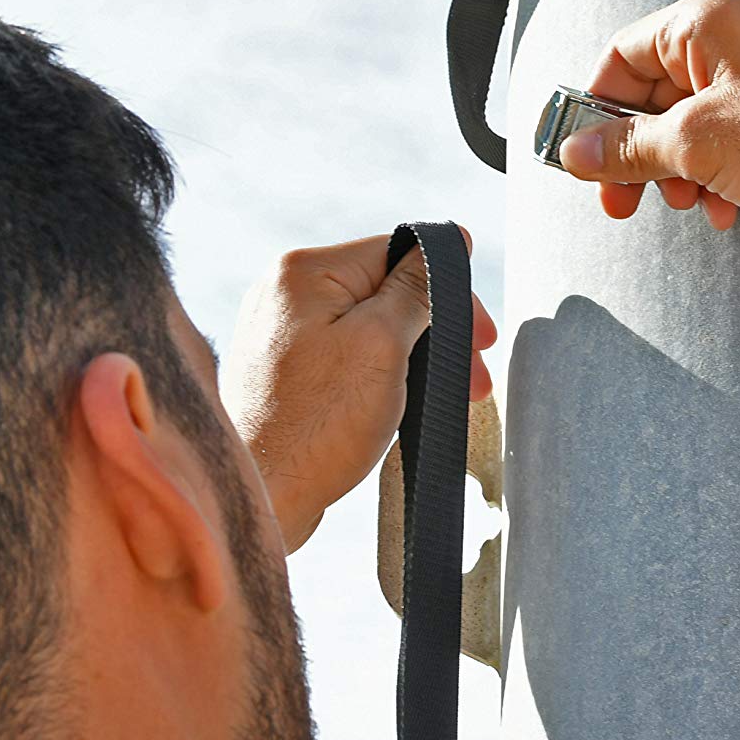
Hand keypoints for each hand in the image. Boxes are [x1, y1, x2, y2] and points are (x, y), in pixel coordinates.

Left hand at [222, 231, 495, 550]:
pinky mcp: (284, 371)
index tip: (478, 338)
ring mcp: (280, 333)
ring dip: (414, 357)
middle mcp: (283, 292)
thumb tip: (448, 241)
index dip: (448, 292)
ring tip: (441, 398)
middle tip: (472, 377)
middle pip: (386, 290)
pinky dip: (382, 375)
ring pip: (370, 326)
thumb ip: (417, 289)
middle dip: (436, 331)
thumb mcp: (382, 344)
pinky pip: (348, 355)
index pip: (398, 253)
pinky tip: (401, 404)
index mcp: (302, 272)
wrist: (261, 498)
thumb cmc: (315, 426)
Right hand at [554, 0, 739, 232]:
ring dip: (680, 173)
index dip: (594, 109)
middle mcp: (734, 39)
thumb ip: (630, 147)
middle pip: (654, 95)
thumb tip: (578, 153)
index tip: (584, 158)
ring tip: (690, 205)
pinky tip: (727, 211)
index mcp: (705, 22)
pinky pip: (732, 142)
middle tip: (623, 200)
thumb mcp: (698, 143)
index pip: (621, 55)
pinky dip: (718, 177)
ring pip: (693, 126)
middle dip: (639, 153)